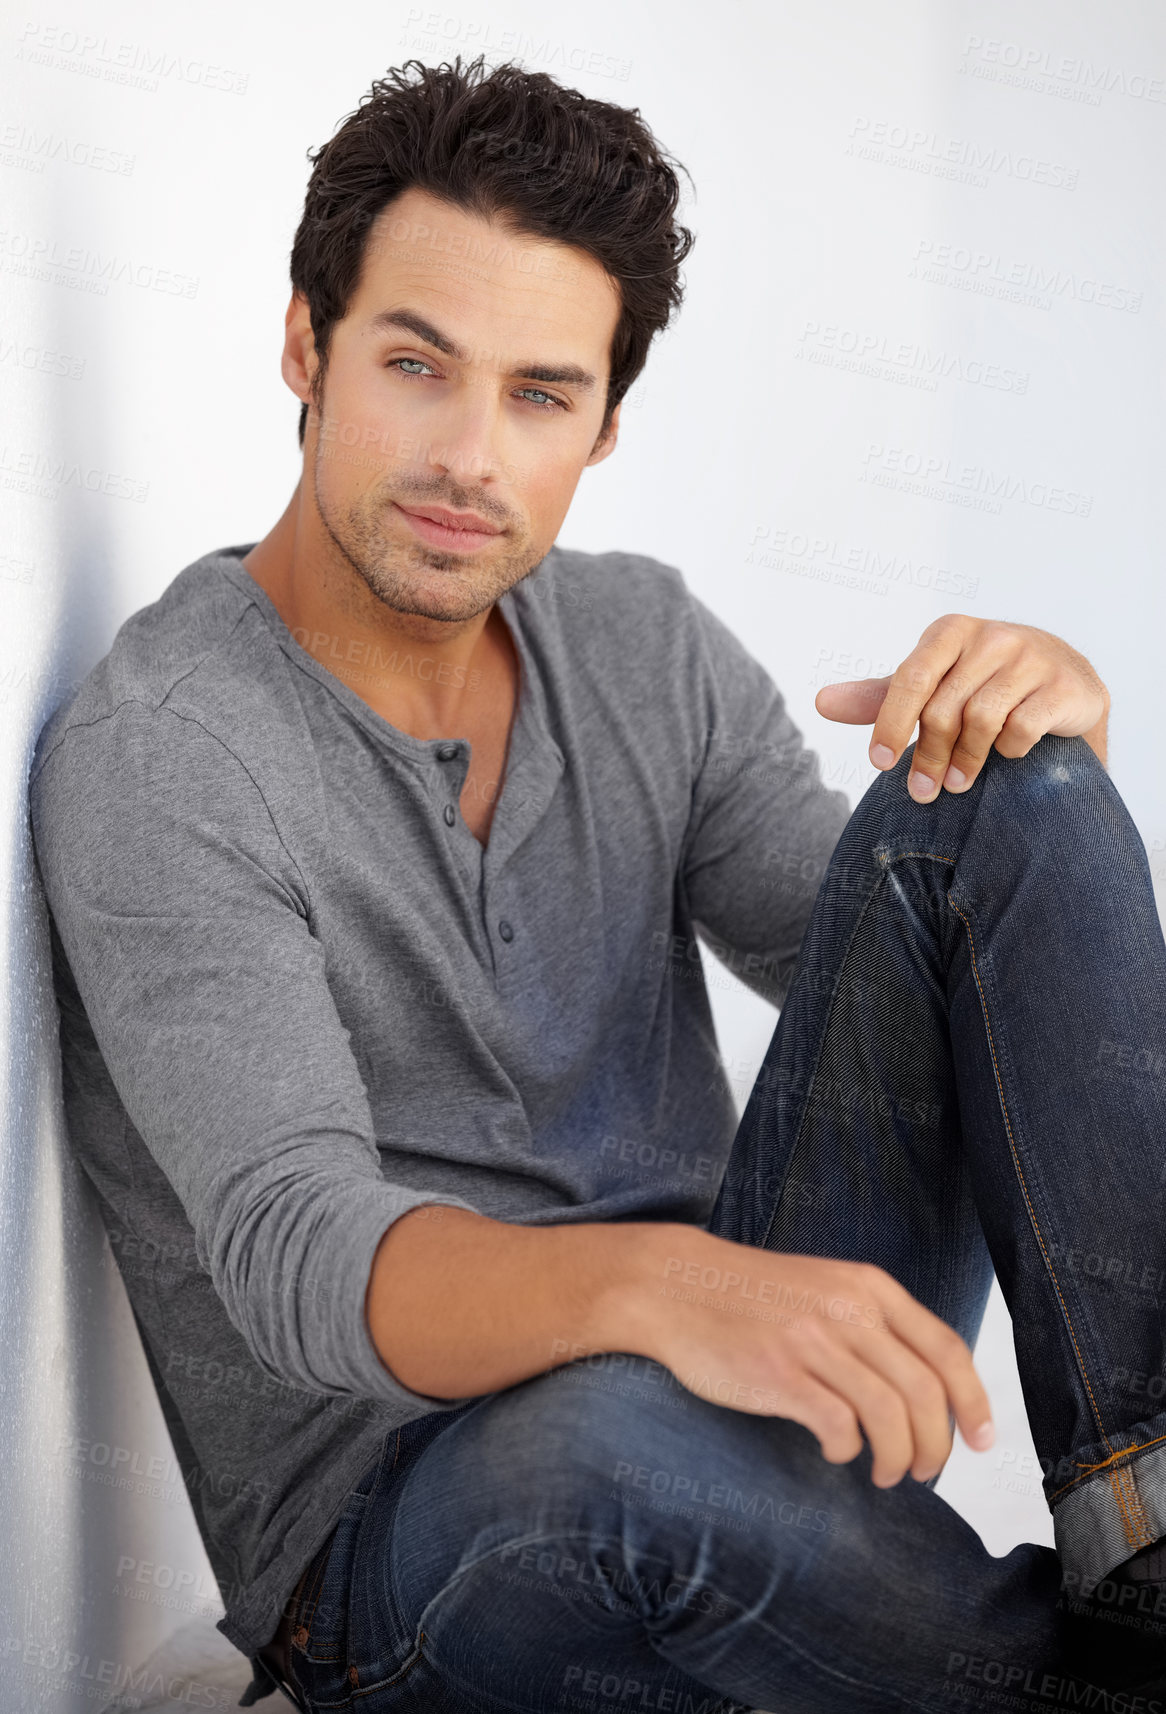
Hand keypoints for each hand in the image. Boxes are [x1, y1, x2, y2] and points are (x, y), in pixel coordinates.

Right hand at [634, 1233, 993, 1487]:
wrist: (676, 1285)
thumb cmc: (753, 1297)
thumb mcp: (825, 1287)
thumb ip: (873, 1323)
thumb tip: (926, 1386)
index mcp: (868, 1287)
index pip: (947, 1349)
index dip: (975, 1402)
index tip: (984, 1441)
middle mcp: (848, 1309)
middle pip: (926, 1392)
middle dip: (937, 1446)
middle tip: (925, 1472)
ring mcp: (813, 1340)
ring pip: (890, 1415)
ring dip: (899, 1458)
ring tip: (885, 1474)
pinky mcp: (777, 1372)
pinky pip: (839, 1426)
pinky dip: (848, 1451)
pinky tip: (836, 1451)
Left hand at [815, 614, 1108, 801]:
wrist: (1065, 682)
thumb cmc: (983, 684)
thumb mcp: (931, 685)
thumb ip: (880, 696)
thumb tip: (822, 702)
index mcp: (950, 632)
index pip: (911, 678)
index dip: (892, 723)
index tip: (880, 763)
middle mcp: (992, 636)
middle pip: (945, 708)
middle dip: (927, 756)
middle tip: (921, 792)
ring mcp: (1032, 657)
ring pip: (982, 720)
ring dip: (965, 761)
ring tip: (956, 784)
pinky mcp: (1063, 685)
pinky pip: (1022, 727)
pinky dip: (1009, 750)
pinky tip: (1007, 754)